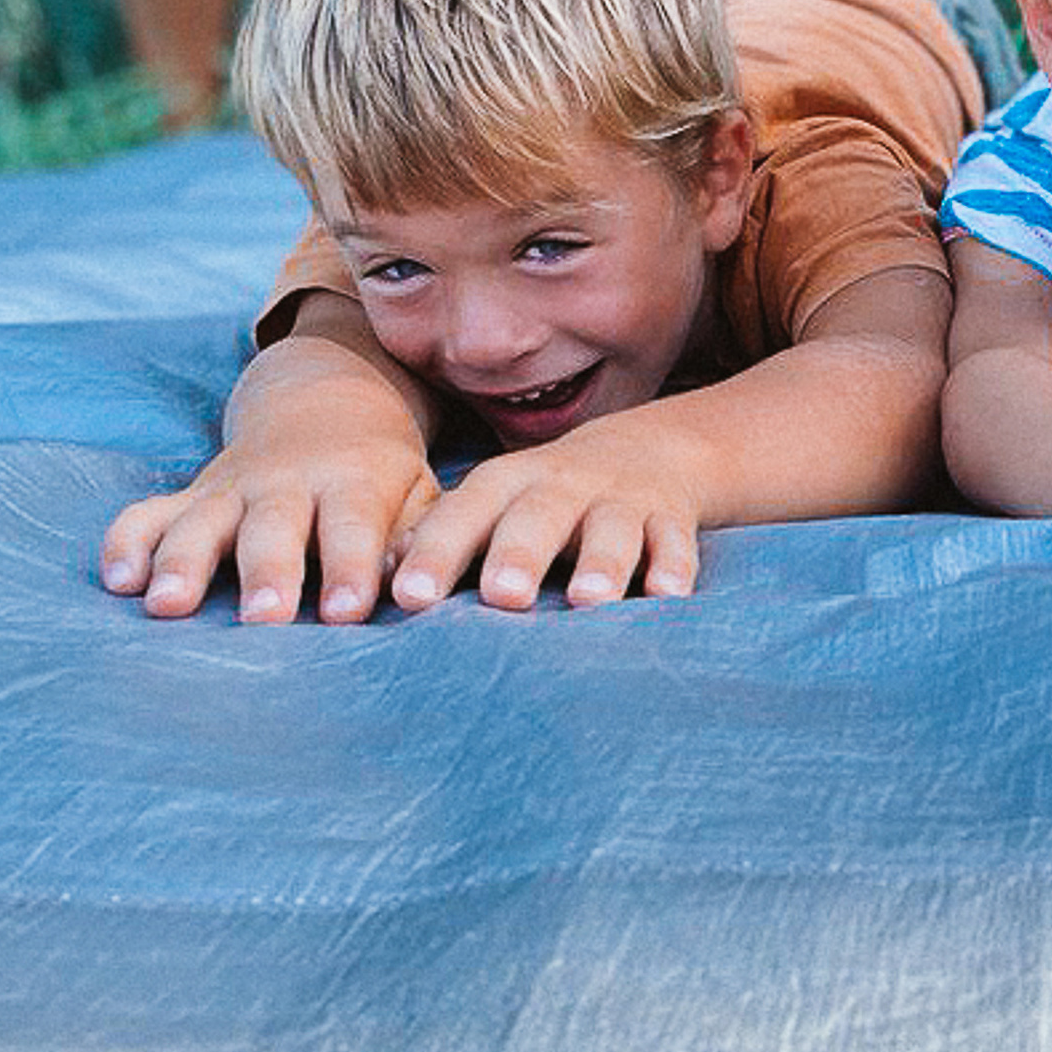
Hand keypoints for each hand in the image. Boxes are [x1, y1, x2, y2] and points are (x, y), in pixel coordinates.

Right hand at [101, 424, 438, 623]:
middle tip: (264, 617)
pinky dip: (127, 543)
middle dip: (266, 570)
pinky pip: (147, 514)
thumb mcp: (416, 492)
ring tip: (167, 606)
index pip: (351, 524)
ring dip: (183, 562)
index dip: (349, 566)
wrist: (327, 404)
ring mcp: (231, 488)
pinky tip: (117, 581)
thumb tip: (415, 585)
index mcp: (353, 480)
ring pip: (201, 522)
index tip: (346, 612)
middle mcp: (286, 482)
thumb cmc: (382, 475)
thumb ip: (417, 536)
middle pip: (272, 526)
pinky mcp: (190, 497)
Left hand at [387, 415, 712, 613]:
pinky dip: (673, 567)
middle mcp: (562, 487)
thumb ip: (445, 538)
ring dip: (600, 563)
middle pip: (538, 517)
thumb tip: (377, 579)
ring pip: (611, 530)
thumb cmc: (547, 497)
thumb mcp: (496, 504)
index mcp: (508, 485)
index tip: (409, 596)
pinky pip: (675, 542)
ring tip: (587, 601)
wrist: (651, 450)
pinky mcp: (671, 518)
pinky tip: (668, 596)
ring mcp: (620, 501)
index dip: (436, 552)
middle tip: (501, 596)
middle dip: (519, 554)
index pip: (465, 514)